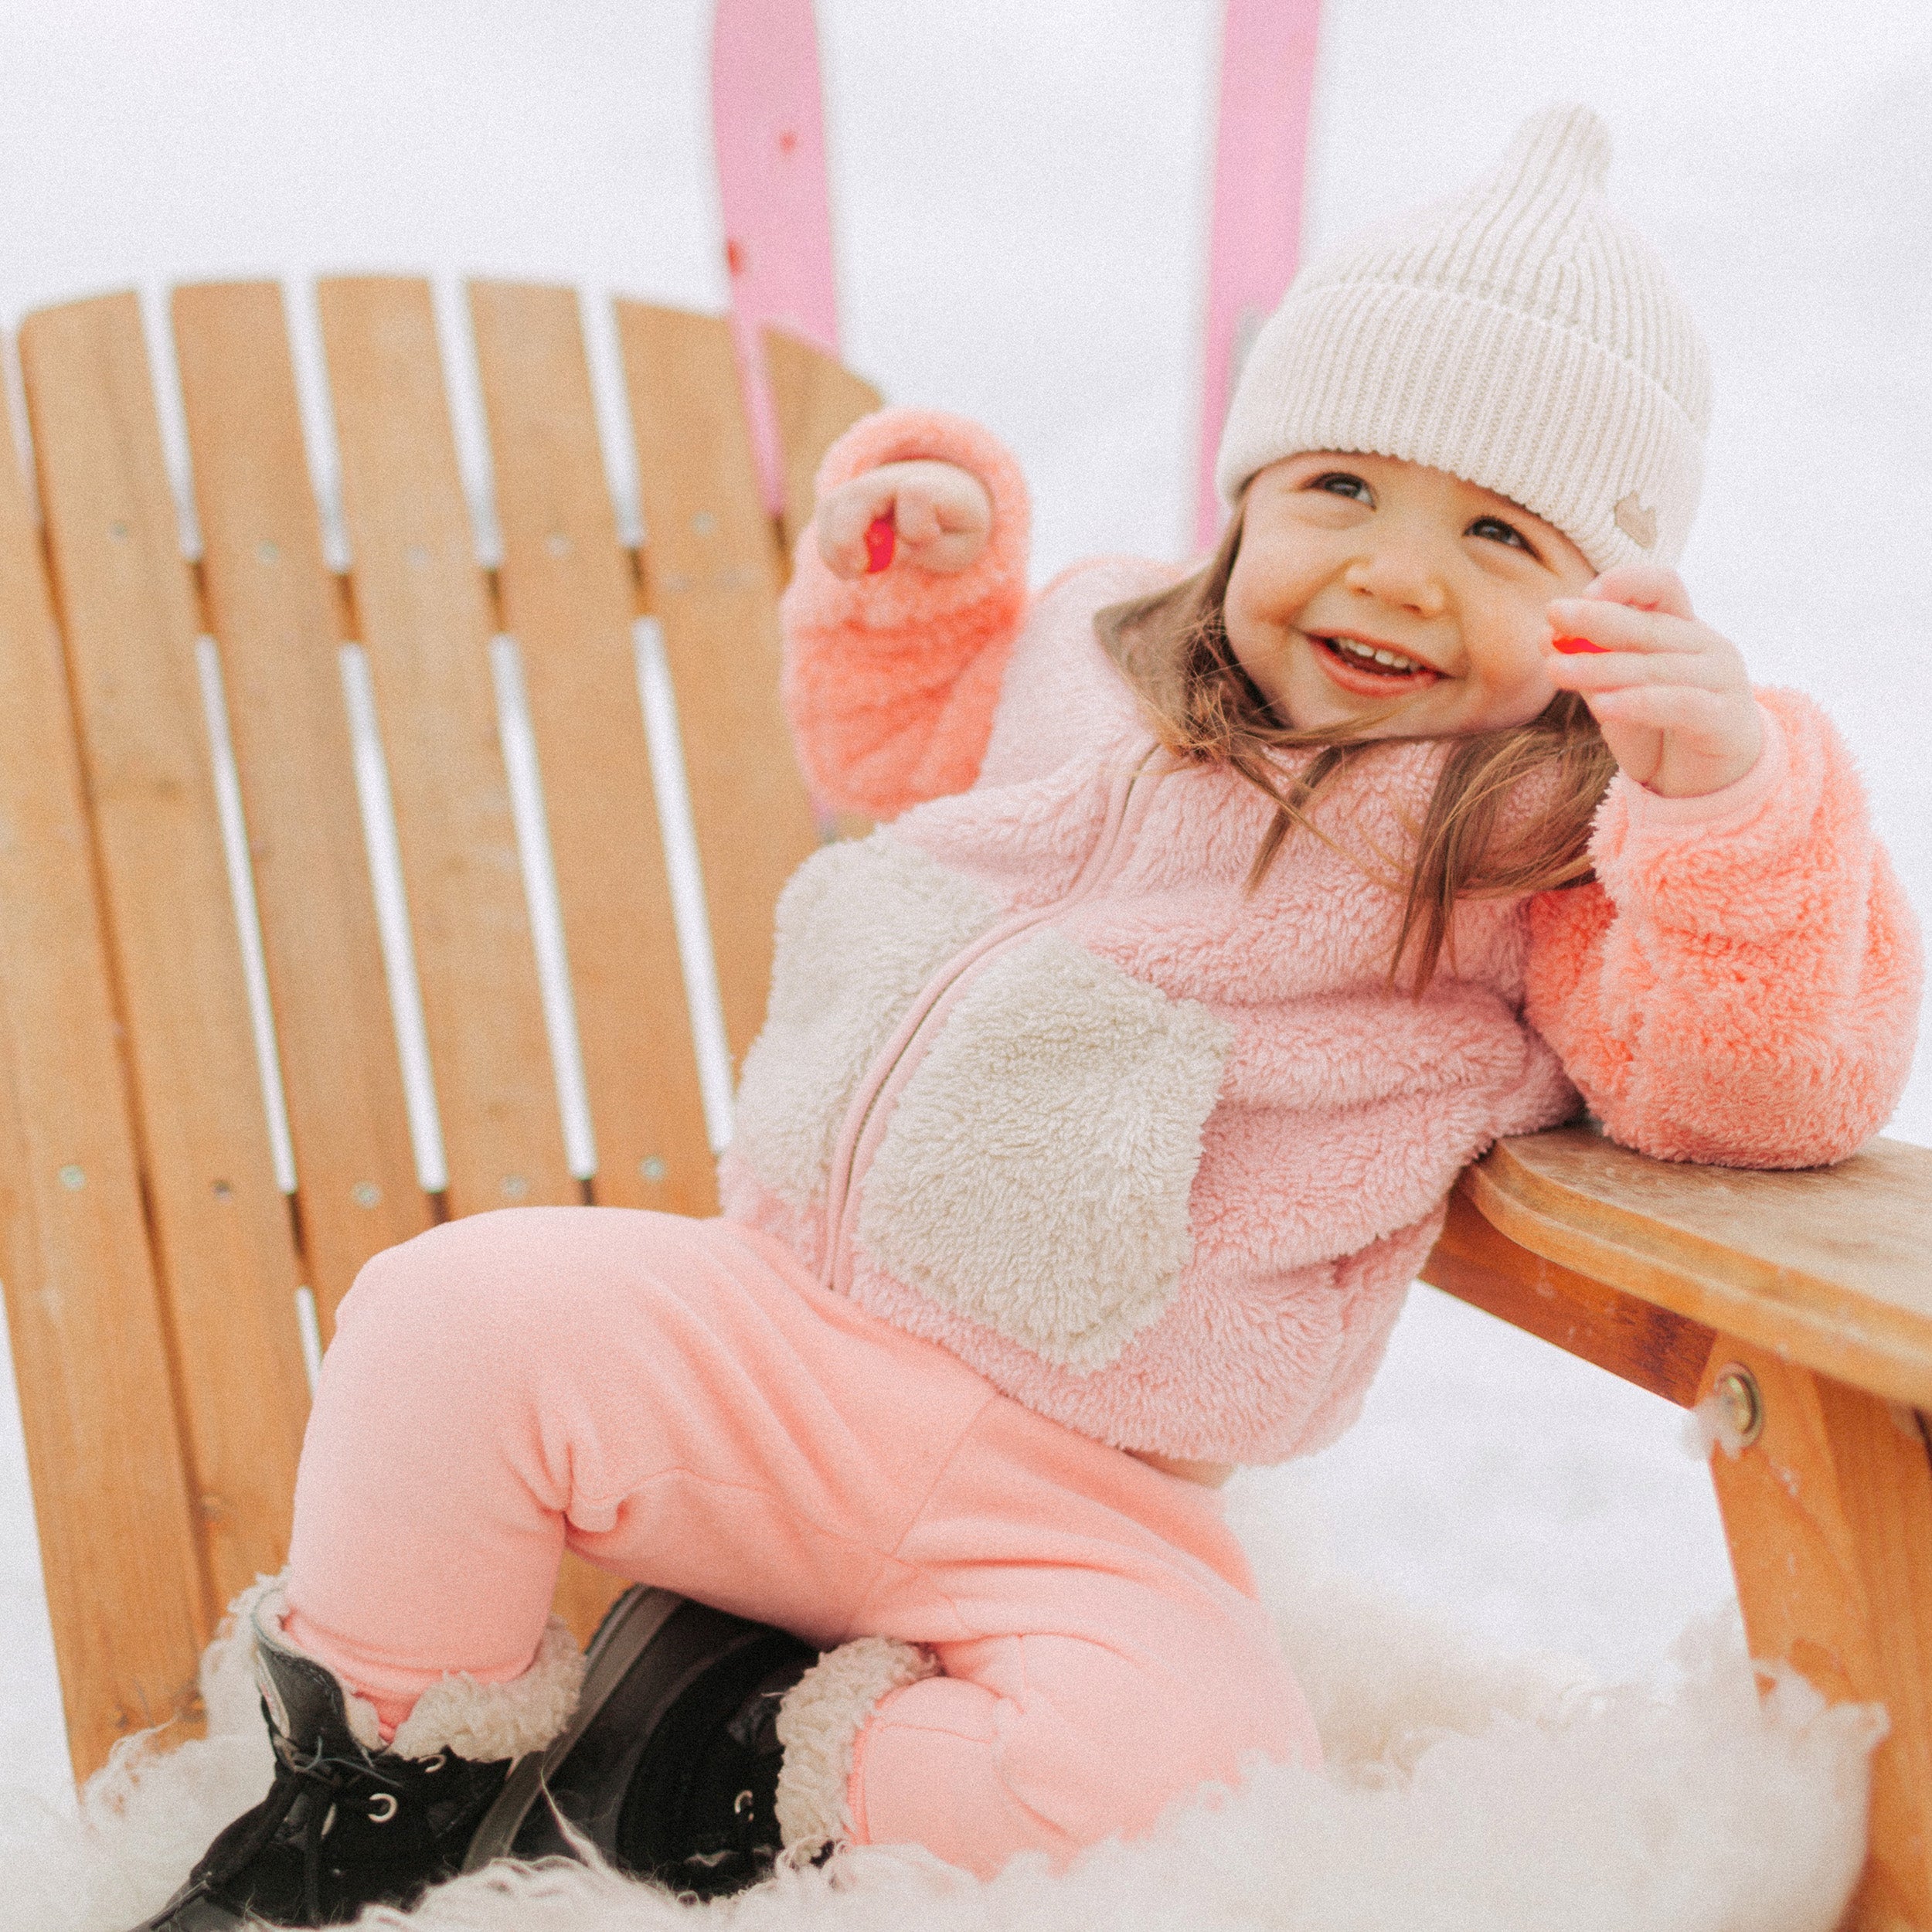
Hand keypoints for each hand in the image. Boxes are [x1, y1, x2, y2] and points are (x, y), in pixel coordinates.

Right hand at [815, 459, 992, 578]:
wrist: (946, 498)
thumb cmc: (955, 528)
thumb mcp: (958, 546)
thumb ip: (926, 549)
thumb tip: (886, 552)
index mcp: (933, 485)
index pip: (916, 494)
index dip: (917, 527)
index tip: (927, 541)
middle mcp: (893, 477)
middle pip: (858, 496)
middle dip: (849, 539)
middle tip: (859, 572)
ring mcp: (864, 484)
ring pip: (832, 509)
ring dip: (836, 550)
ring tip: (857, 573)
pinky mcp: (844, 498)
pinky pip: (824, 520)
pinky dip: (830, 550)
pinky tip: (850, 568)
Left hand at [1546, 567, 1763, 798]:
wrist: (1708, 785)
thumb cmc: (1659, 734)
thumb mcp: (1616, 697)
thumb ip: (1590, 668)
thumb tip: (1545, 636)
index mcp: (1683, 631)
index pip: (1661, 586)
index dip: (1625, 582)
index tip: (1582, 593)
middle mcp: (1708, 647)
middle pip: (1650, 625)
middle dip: (1597, 619)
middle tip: (1554, 615)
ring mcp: (1723, 680)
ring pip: (1656, 667)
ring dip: (1601, 667)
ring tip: (1556, 671)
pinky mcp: (1726, 719)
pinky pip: (1677, 704)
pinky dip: (1636, 703)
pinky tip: (1601, 707)